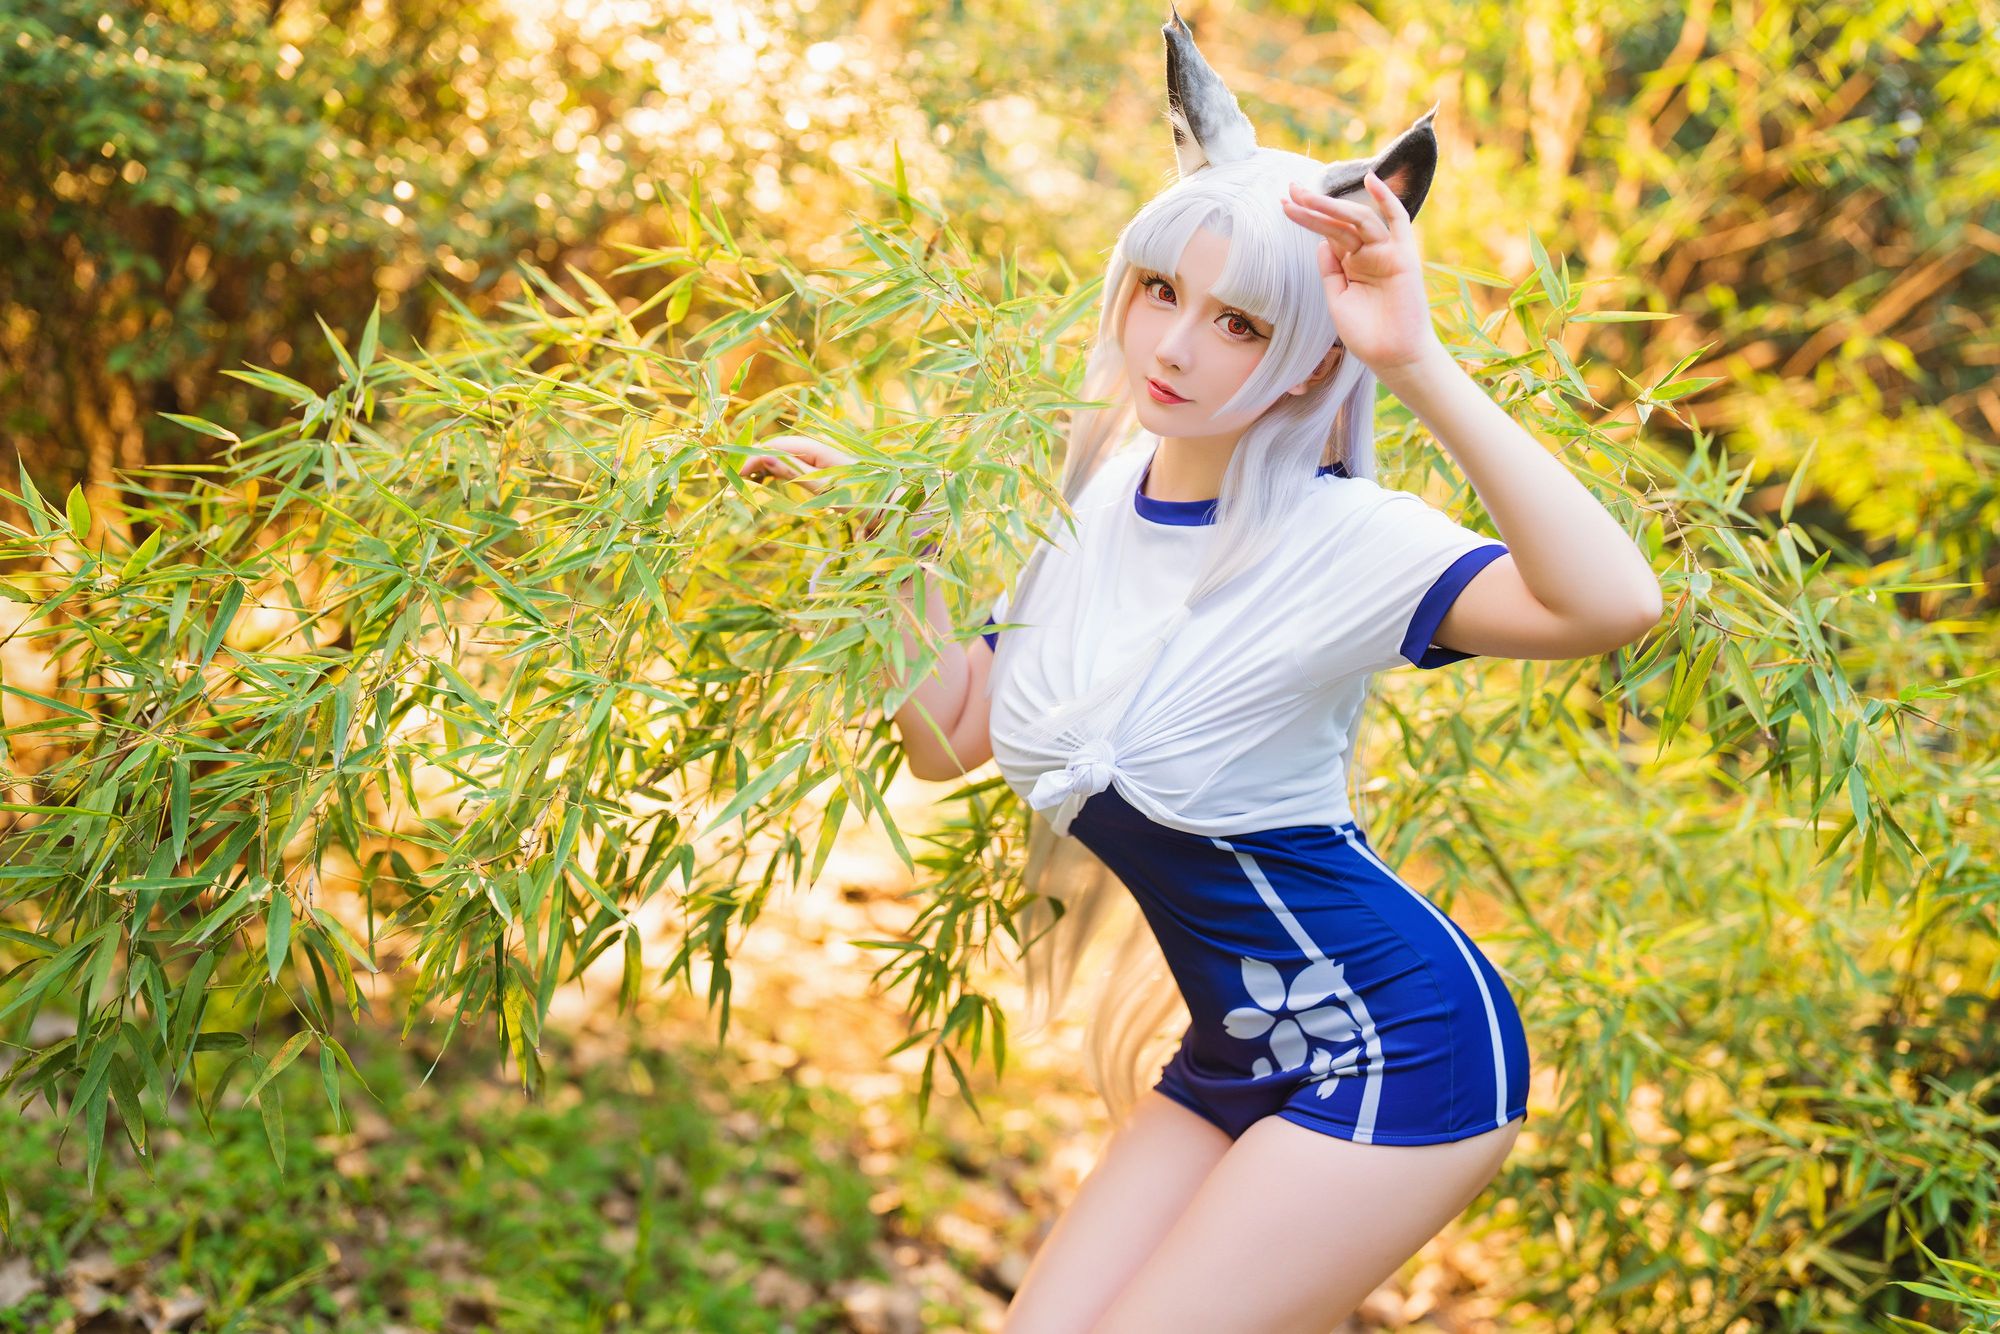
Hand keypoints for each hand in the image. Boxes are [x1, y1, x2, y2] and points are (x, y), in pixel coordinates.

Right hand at [740, 432, 853, 491]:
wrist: (890, 506)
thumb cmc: (862, 498)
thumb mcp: (825, 489)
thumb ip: (795, 473)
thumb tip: (765, 458)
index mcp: (818, 449)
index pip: (777, 446)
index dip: (754, 456)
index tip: (736, 473)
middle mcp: (817, 448)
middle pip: (778, 448)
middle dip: (754, 459)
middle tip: (732, 477)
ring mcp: (819, 459)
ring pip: (783, 456)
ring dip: (763, 466)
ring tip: (743, 480)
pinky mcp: (821, 470)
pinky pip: (792, 465)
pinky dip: (776, 471)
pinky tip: (763, 481)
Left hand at [1280, 172, 1442, 376]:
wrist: (1392, 357)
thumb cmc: (1366, 334)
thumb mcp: (1337, 299)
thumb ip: (1330, 270)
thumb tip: (1320, 241)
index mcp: (1352, 263)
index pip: (1328, 233)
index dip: (1307, 217)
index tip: (1284, 203)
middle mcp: (1368, 253)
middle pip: (1339, 223)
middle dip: (1314, 206)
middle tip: (1290, 189)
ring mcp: (1386, 252)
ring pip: (1358, 220)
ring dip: (1332, 207)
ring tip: (1306, 196)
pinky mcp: (1404, 256)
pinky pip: (1398, 221)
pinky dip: (1387, 200)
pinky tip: (1371, 181)